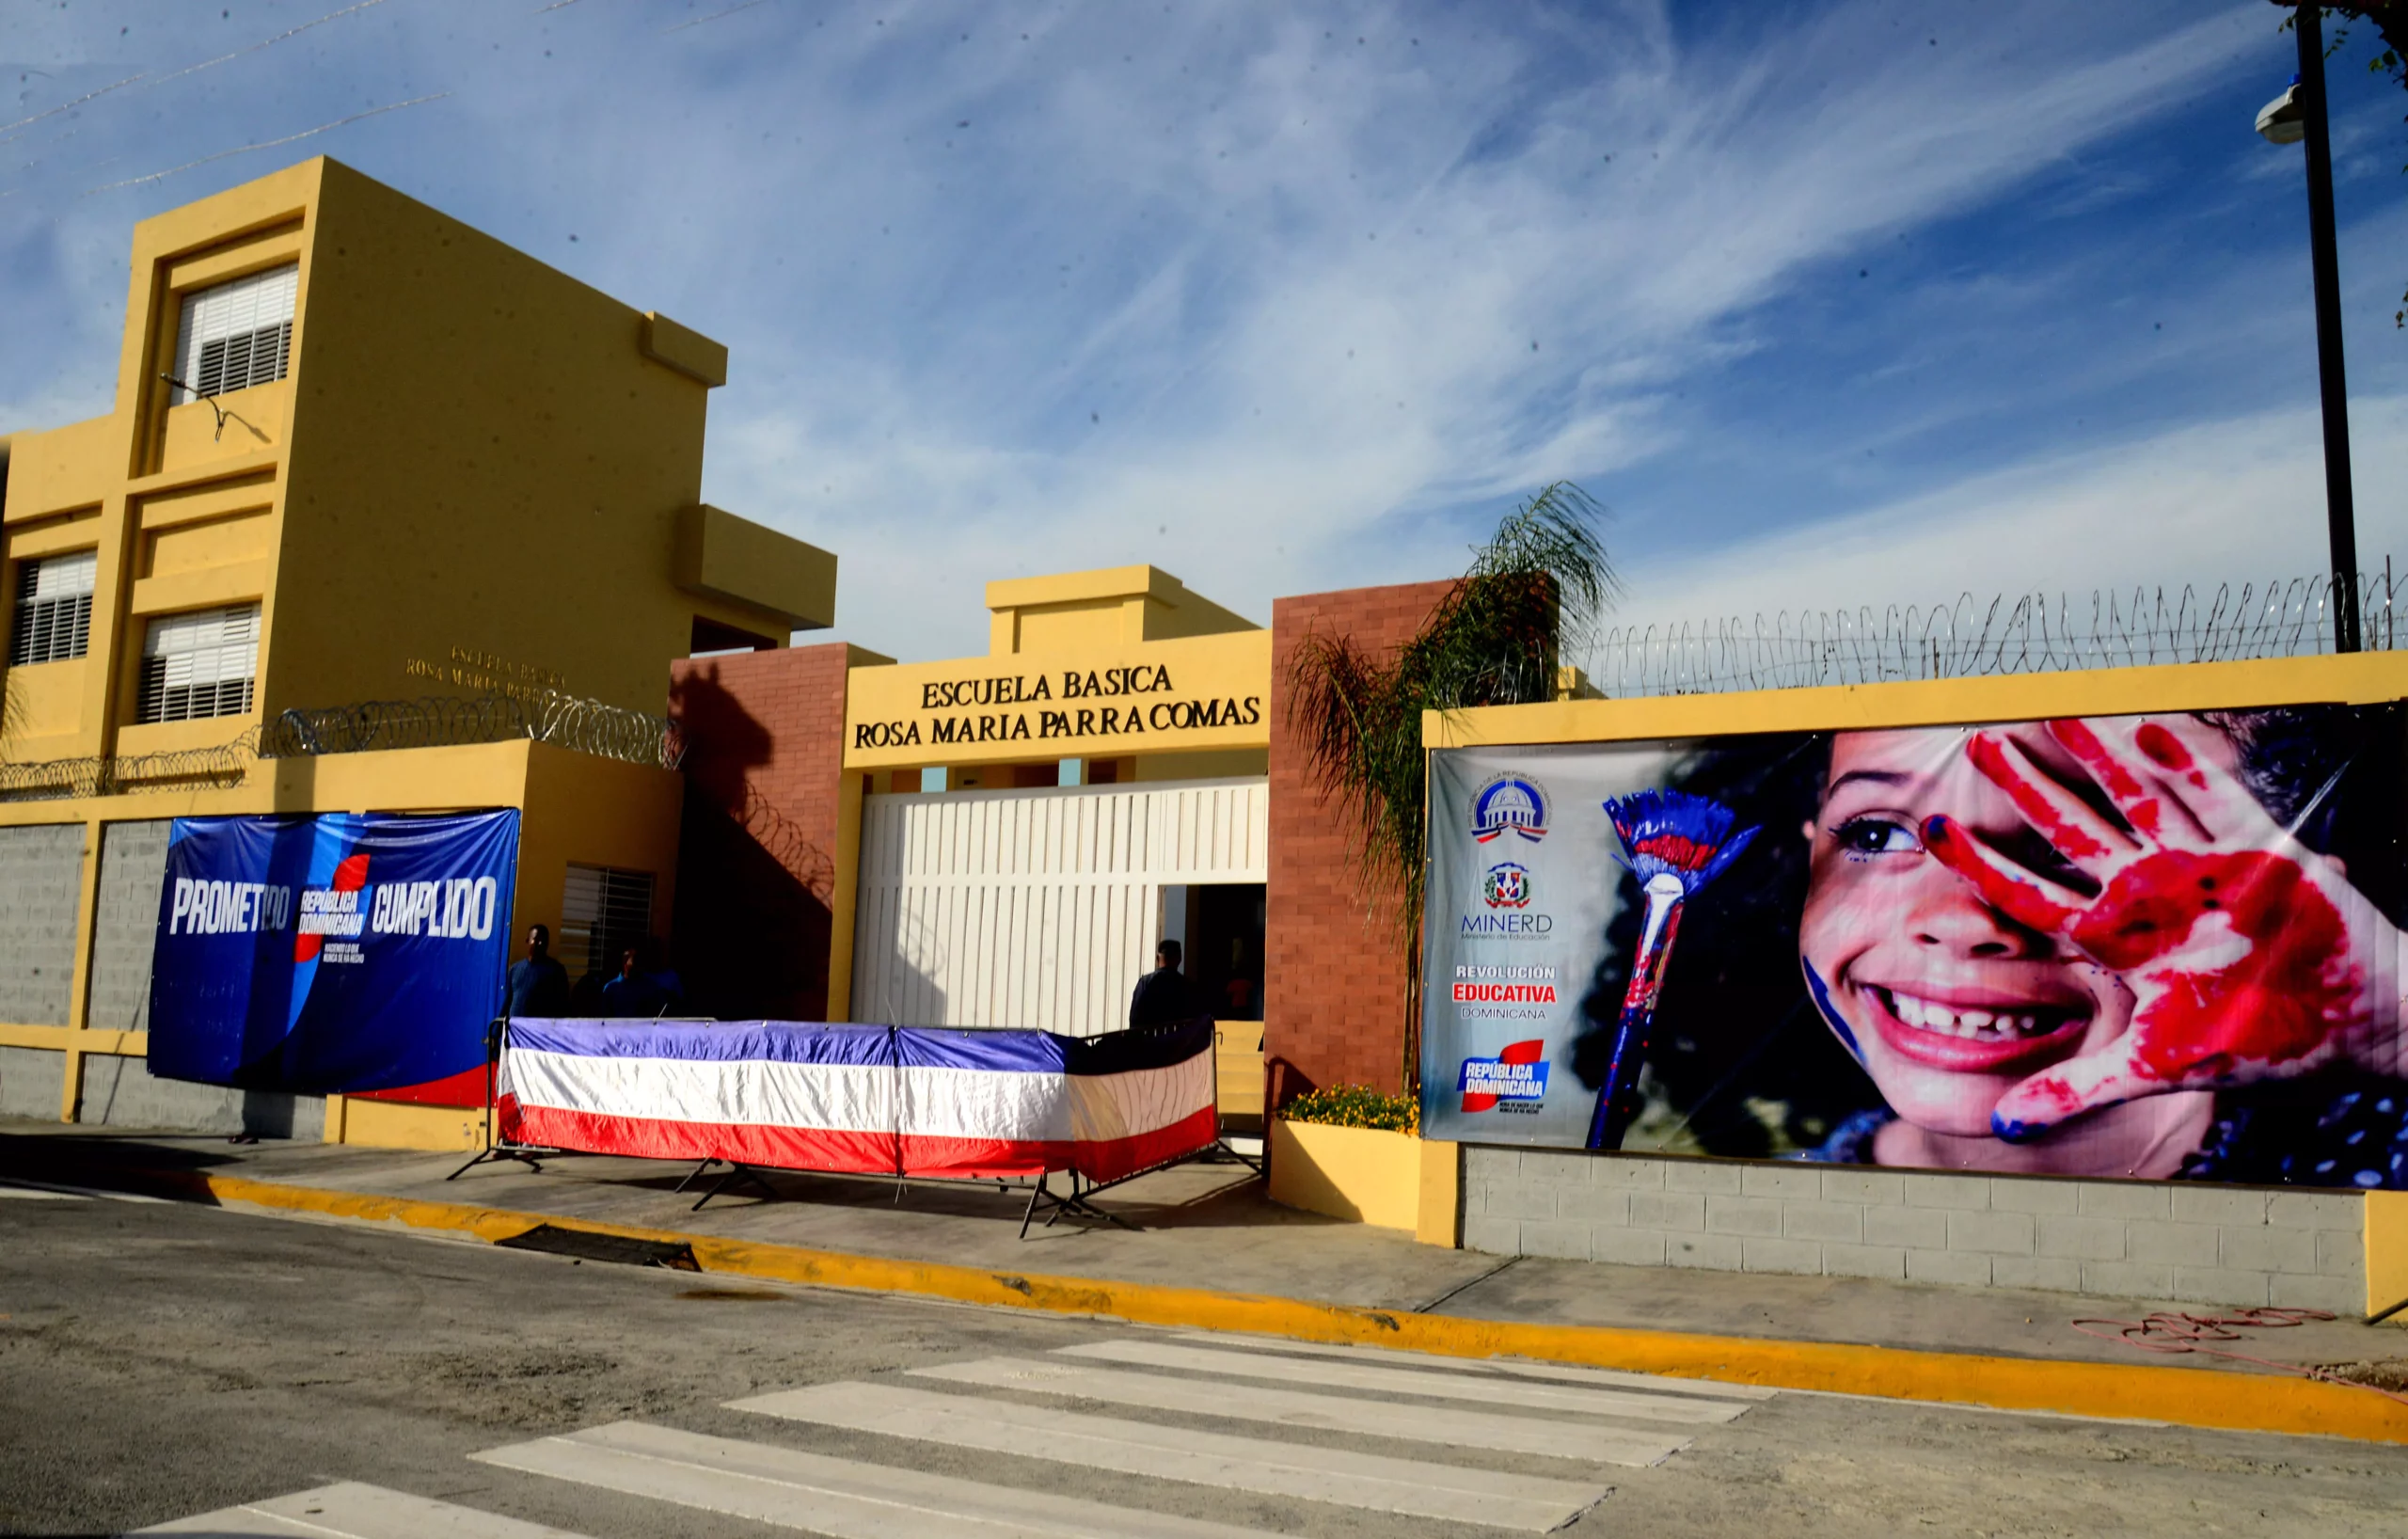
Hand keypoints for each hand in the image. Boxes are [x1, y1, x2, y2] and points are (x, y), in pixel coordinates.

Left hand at [1922, 715, 2398, 1139]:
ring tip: (2054, 711)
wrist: (2358, 1030)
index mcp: (2118, 940)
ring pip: (2135, 799)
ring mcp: (2201, 869)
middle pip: (2071, 829)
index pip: (2029, 894)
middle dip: (2026, 786)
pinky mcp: (2260, 854)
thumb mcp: (2156, 1071)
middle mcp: (2149, 896)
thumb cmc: (2258, 1046)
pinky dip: (2187, 769)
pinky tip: (2150, 731)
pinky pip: (2217, 800)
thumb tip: (2001, 1126)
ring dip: (2097, 755)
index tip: (1928, 829)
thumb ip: (2077, 1090)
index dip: (1979, 862)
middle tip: (1977, 739)